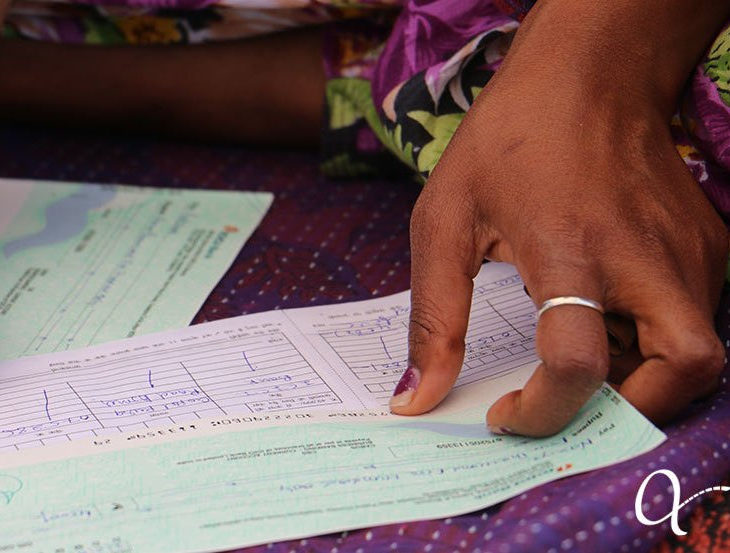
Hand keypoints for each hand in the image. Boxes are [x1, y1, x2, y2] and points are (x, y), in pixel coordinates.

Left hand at [390, 37, 727, 435]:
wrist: (587, 76)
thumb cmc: (506, 144)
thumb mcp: (444, 222)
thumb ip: (433, 317)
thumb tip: (417, 398)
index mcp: (569, 249)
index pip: (578, 362)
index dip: (543, 410)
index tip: (506, 414)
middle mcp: (645, 255)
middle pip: (685, 371)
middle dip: (629, 410)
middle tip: (568, 402)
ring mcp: (690, 249)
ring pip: (697, 352)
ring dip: (640, 376)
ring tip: (578, 344)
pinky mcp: (710, 244)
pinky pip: (696, 318)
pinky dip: (654, 340)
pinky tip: (605, 311)